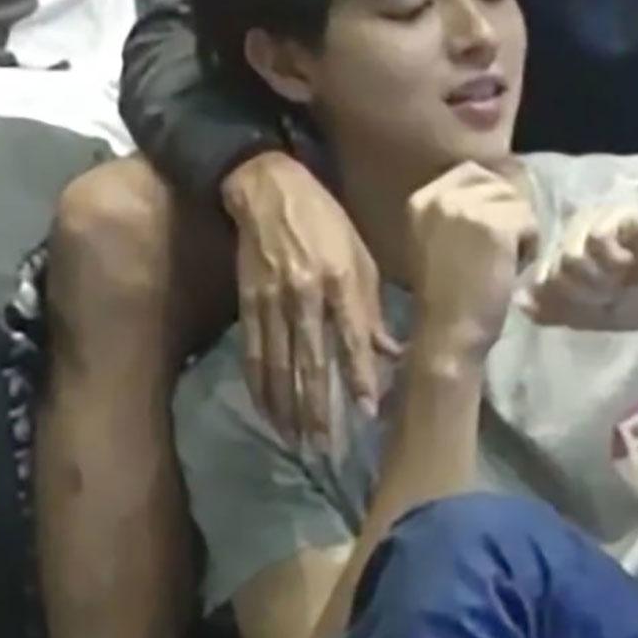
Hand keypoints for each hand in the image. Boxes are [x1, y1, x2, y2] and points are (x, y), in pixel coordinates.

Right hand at [222, 151, 399, 445]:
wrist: (269, 190)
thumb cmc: (326, 221)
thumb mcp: (360, 254)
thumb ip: (371, 306)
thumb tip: (390, 351)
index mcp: (339, 279)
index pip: (351, 339)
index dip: (358, 378)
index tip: (366, 413)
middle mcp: (305, 294)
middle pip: (312, 362)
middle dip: (319, 408)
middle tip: (327, 447)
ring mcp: (272, 301)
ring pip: (280, 366)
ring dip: (288, 408)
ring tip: (298, 442)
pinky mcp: (247, 303)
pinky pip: (253, 354)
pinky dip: (259, 387)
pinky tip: (267, 412)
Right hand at [408, 162, 539, 359]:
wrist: (447, 335)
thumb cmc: (445, 295)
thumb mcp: (435, 240)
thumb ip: (456, 210)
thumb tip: (499, 185)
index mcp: (422, 198)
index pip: (472, 172)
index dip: (490, 197)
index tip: (488, 231)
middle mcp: (440, 195)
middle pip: (497, 184)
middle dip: (505, 213)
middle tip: (495, 251)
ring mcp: (467, 208)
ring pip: (517, 202)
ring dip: (519, 230)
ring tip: (502, 261)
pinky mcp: (496, 226)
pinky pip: (529, 222)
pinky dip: (529, 246)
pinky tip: (512, 269)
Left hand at [521, 205, 637, 330]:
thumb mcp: (597, 316)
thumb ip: (558, 310)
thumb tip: (520, 303)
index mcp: (568, 252)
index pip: (540, 282)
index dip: (568, 304)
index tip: (598, 305)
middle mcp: (578, 231)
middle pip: (552, 272)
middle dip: (584, 295)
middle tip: (613, 291)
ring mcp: (599, 218)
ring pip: (569, 257)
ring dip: (598, 280)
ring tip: (622, 276)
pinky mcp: (621, 213)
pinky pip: (596, 239)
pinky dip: (612, 261)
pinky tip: (630, 260)